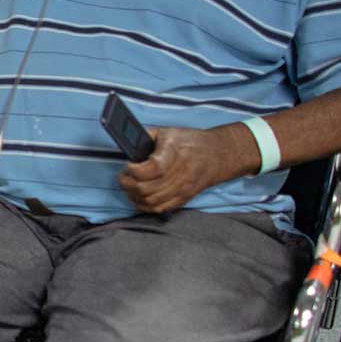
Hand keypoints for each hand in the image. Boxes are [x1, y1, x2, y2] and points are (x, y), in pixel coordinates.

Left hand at [116, 126, 234, 214]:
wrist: (218, 154)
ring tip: (128, 187)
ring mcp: (182, 189)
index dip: (134, 170)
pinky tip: (138, 197)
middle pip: (147, 189)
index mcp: (174, 154)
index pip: (151, 169)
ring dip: (133, 196)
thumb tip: (126, 145)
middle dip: (127, 184)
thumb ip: (146, 137)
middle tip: (122, 177)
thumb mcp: (167, 132)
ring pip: (151, 202)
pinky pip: (160, 209)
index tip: (128, 165)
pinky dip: (144, 206)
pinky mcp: (183, 198)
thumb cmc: (190, 141)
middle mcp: (179, 174)